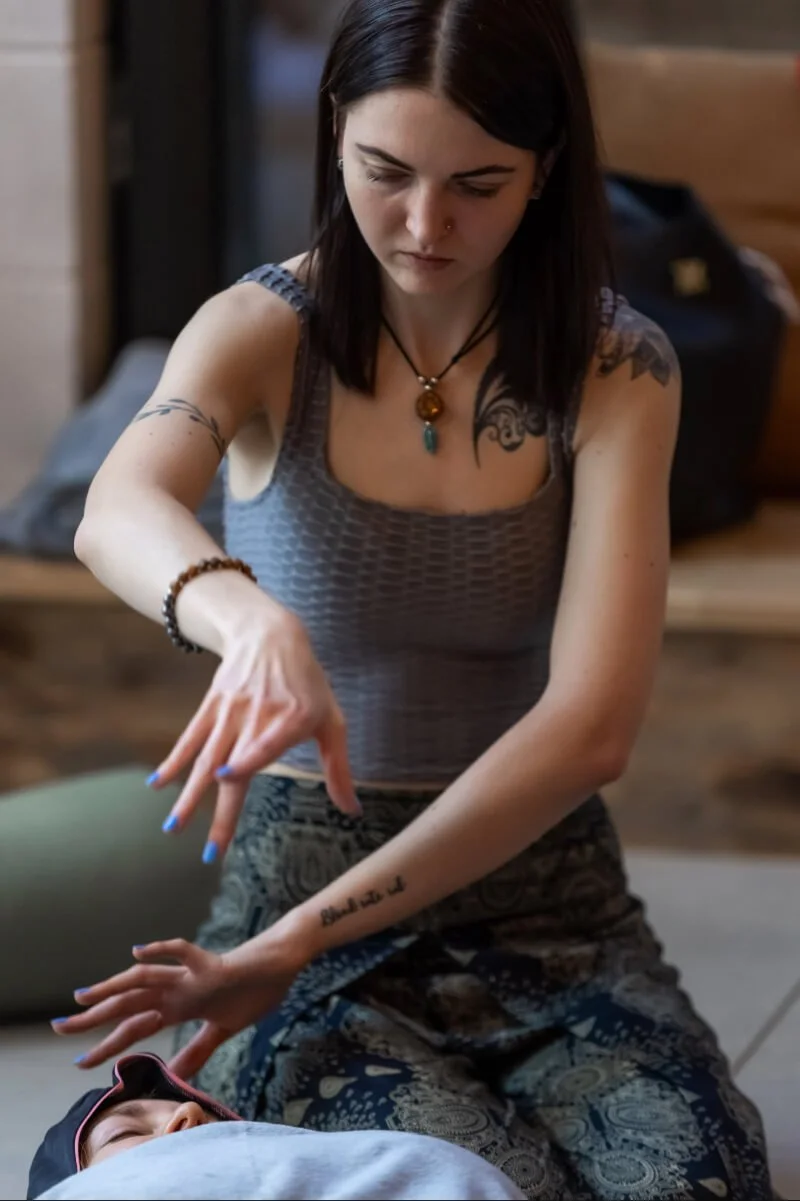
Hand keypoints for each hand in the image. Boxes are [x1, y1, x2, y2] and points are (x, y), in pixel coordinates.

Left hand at [51, 938, 300, 1078]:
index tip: (79, 1061)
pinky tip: (139, 952)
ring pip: (145, 979)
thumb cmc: (251, 993)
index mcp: (177, 1006)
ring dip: (113, 986)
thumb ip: (196, 1051)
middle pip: (127, 1004)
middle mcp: (176, 990)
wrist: (278, 966)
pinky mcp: (212, 967)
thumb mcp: (221, 1030)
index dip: (106, 1044)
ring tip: (84, 996)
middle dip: (93, 1018)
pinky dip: (161, 951)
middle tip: (59, 1028)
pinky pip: (184, 954)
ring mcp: (191, 977)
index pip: (134, 1027)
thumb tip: (174, 1076)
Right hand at [151, 610, 360, 859]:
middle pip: (234, 769)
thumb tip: (353, 811)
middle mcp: (257, 717)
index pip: (265, 741)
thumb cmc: (307, 684)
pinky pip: (190, 738)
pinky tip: (157, 784)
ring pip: (206, 759)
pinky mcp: (212, 706)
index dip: (246, 757)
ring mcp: (231, 712)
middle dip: (220, 813)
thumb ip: (338, 769)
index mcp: (291, 719)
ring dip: (188, 795)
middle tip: (211, 853)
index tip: (228, 776)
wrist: (270, 635)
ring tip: (172, 828)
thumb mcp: (331, 720)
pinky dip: (174, 761)